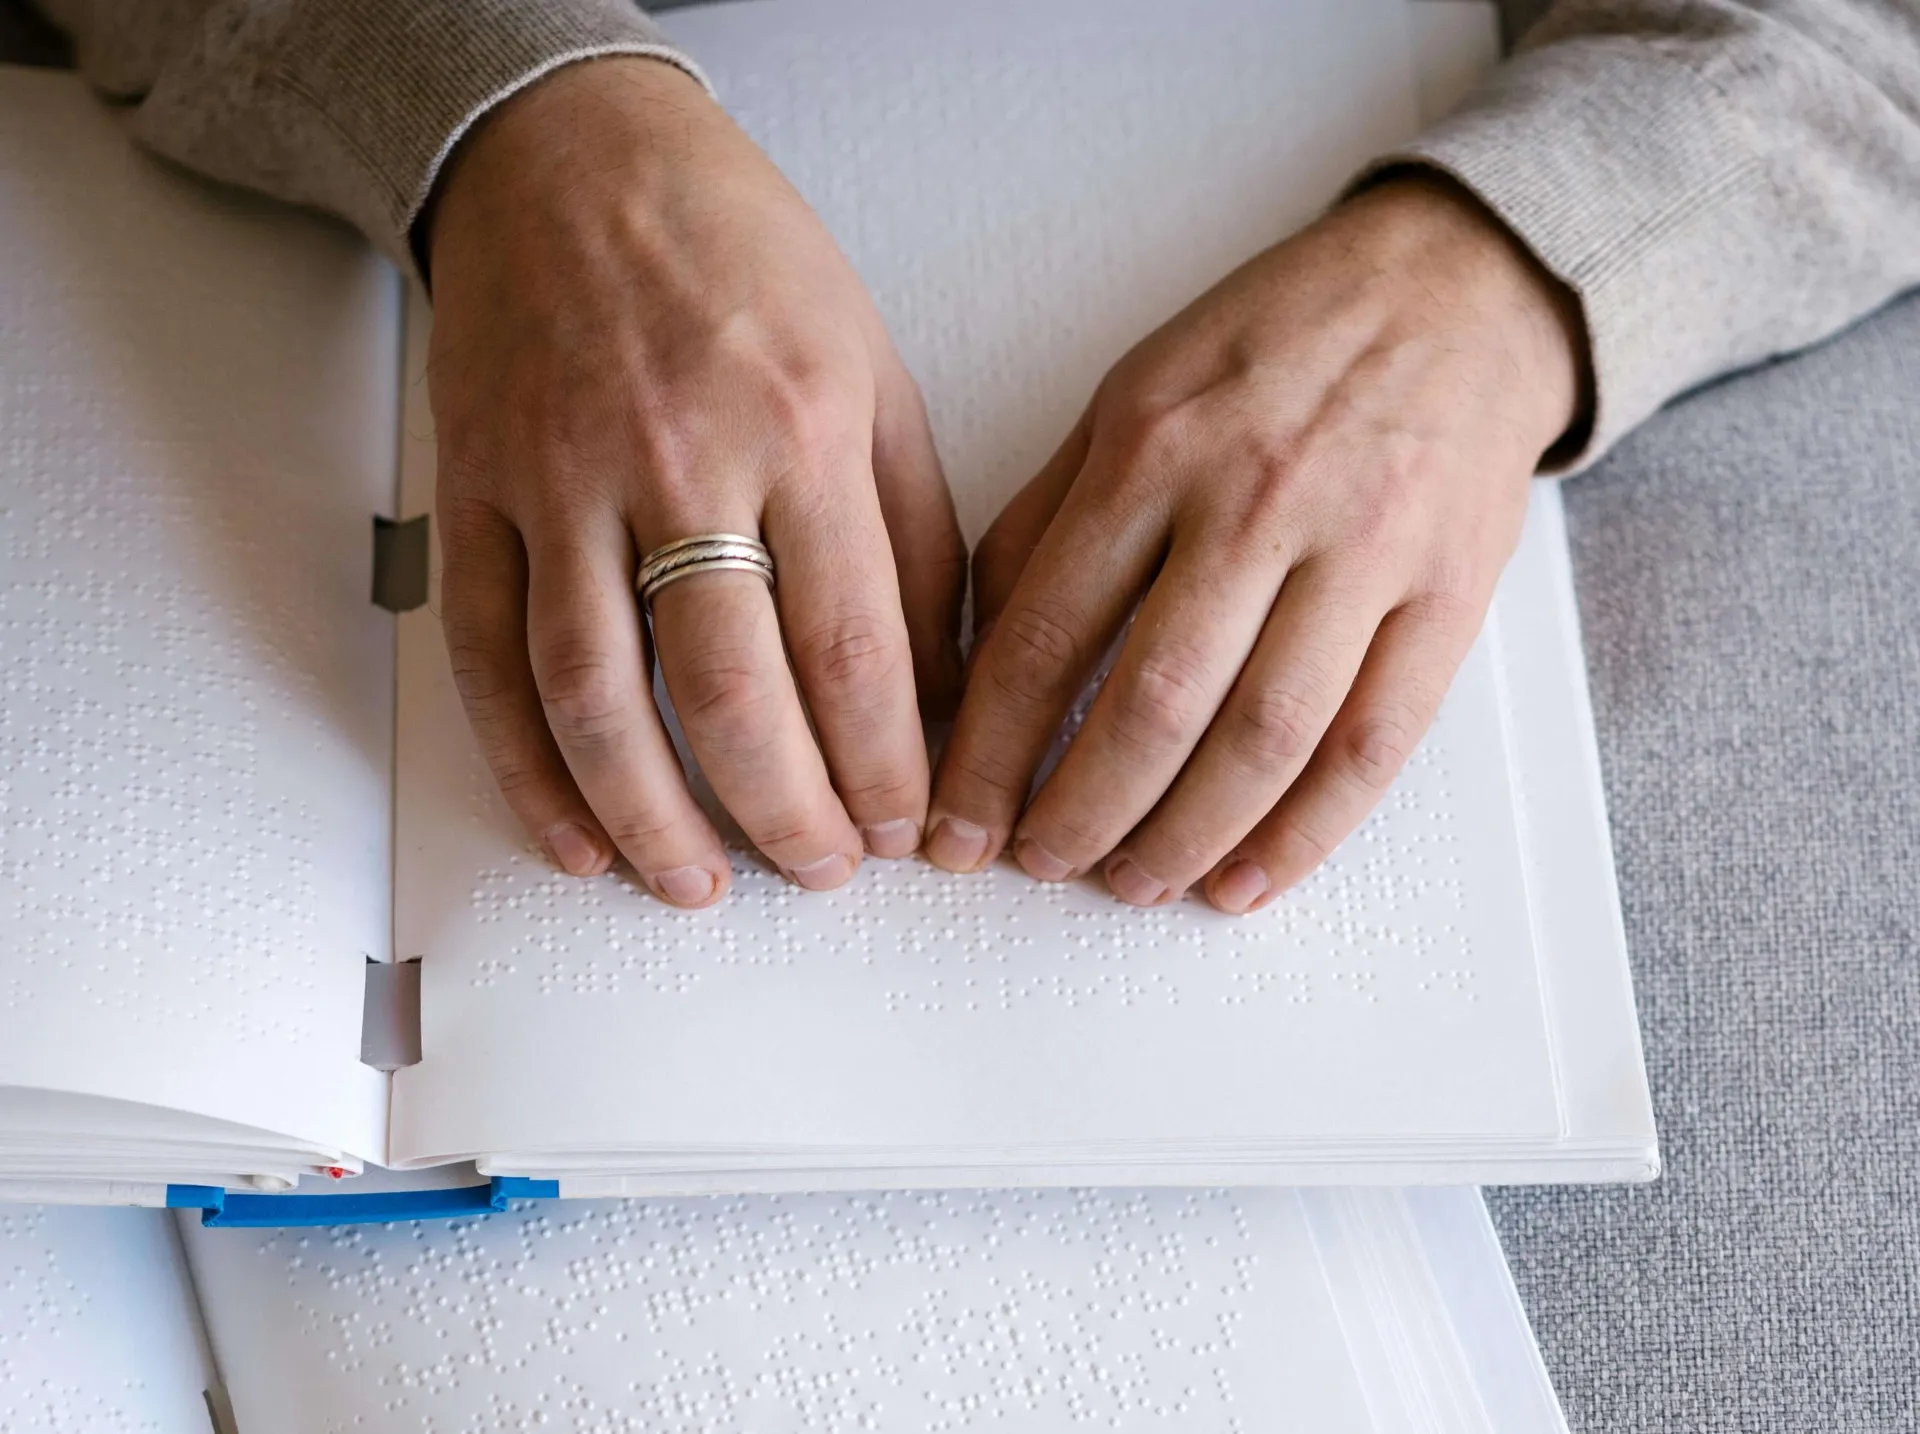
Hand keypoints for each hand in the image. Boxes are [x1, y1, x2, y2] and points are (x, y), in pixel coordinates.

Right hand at [426, 59, 965, 906]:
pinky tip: (574, 834)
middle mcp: (679, 457)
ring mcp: (561, 479)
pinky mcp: (475, 493)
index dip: (885, 767)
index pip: (854, 646)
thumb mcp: (876, 374)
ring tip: (698, 886)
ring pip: (597, 694)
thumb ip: (916, 539)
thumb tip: (937, 696)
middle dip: (786, 814)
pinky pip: (488, 656)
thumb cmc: (740, 259)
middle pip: (730, 690)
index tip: (908, 831)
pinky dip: (525, 766)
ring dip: (650, 817)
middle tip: (822, 871)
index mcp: (803, 426)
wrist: (572, 156)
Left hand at [925, 174, 1584, 911]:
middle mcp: (1256, 500)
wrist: (1455, 289)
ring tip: (1131, 884)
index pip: (1045, 633)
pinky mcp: (1446, 597)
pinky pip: (1372, 743)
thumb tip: (972, 655)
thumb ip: (1047, 517)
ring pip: (1264, 738)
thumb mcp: (1131, 393)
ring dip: (1185, 836)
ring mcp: (1362, 551)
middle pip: (1154, 702)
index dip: (990, 751)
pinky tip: (1246, 879)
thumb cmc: (1273, 347)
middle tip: (1039, 867)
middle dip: (1080, 812)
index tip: (958, 824)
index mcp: (1154, 447)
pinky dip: (1305, 832)